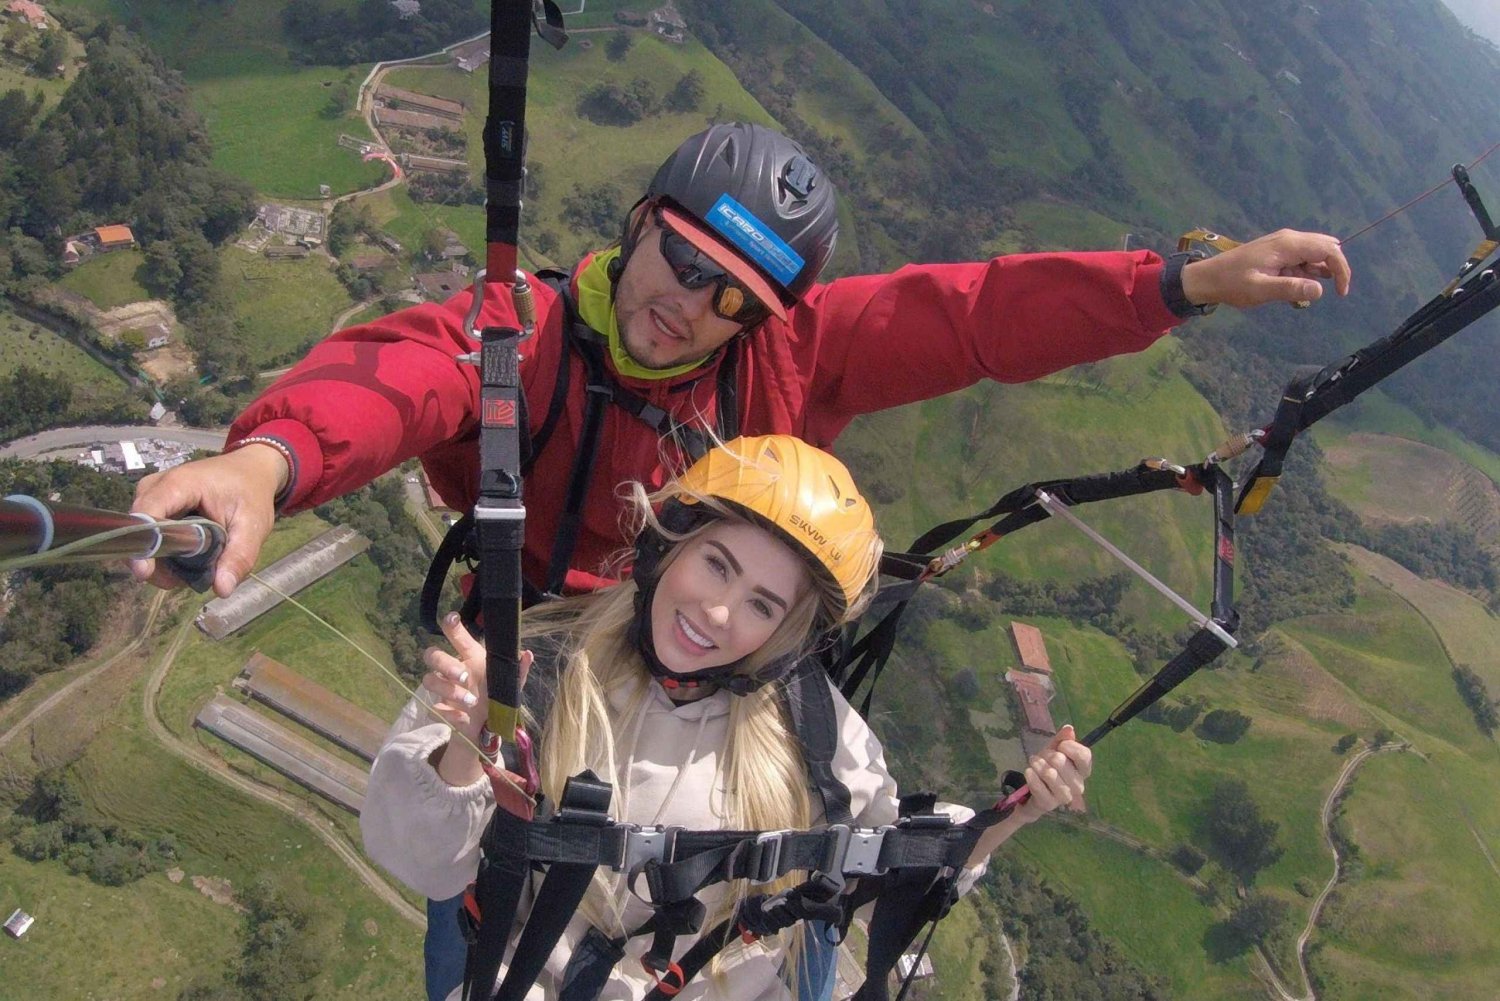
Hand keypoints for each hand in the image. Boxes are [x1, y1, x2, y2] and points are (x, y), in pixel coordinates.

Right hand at [129, 444, 288, 597]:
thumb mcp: (254, 525)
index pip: (146, 514)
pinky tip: (189, 558)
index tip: (145, 573)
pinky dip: (166, 553)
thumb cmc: (251, 492)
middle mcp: (155, 487)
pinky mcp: (154, 507)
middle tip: (187, 576)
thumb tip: (221, 589)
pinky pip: (150, 537)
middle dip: (158, 560)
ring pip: (143, 538)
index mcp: (179, 484)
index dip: (142, 545)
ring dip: (164, 560)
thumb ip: (240, 556)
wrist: (250, 470)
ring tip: (196, 565)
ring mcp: (151, 496)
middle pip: (139, 531)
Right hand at [422, 613, 532, 786]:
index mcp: (471, 658)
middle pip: (433, 655)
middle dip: (445, 664)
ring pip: (429, 680)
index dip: (451, 626)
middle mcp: (454, 669)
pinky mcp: (440, 709)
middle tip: (464, 677)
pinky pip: (433, 707)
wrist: (491, 726)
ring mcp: (444, 688)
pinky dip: (449, 713)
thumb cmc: (499, 697)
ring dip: (450, 691)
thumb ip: (519, 670)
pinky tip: (463, 718)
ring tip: (471, 702)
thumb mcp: (512, 685)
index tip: (451, 618)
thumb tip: (527, 654)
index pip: (457, 637)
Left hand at [1009, 725, 1091, 825]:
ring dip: (1038, 764)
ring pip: (1049, 774)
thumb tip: (1069, 728)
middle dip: (1048, 754)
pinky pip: (1038, 786)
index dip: (1069, 746)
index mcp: (1083, 771)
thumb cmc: (1049, 767)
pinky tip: (1029, 771)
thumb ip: (1062, 739)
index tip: (1060, 745)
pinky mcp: (1049, 804)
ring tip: (1034, 762)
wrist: (1036, 790)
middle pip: (1062, 762)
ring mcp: (1064, 797)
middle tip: (1043, 756)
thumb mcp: (1055, 750)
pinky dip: (1031, 775)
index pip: (1084, 755)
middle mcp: (1078, 786)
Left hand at [1180, 229, 1351, 308]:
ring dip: (1318, 272)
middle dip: (1334, 268)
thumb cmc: (1231, 284)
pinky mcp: (1278, 252)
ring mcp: (1283, 244)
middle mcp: (1289, 239)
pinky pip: (1302, 258)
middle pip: (1326, 247)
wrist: (1207, 277)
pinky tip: (1293, 286)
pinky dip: (1306, 272)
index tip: (1341, 292)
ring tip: (1301, 291)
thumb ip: (1290, 289)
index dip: (1342, 269)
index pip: (1329, 248)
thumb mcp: (1260, 289)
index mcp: (1288, 244)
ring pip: (1315, 253)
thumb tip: (1319, 289)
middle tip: (1330, 291)